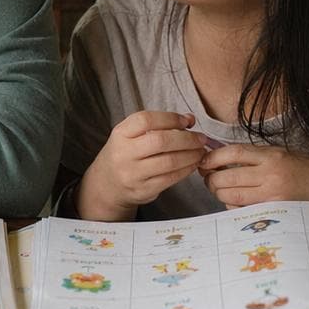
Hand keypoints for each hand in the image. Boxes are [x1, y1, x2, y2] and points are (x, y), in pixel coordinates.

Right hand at [76, 111, 207, 220]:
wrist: (107, 184)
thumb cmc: (125, 153)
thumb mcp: (131, 134)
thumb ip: (158, 124)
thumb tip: (189, 119)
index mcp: (120, 134)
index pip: (146, 120)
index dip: (171, 118)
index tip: (187, 121)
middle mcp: (123, 154)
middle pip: (160, 141)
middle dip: (186, 138)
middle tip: (200, 138)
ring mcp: (132, 174)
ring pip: (169, 162)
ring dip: (191, 155)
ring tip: (200, 151)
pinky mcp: (143, 191)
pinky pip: (170, 179)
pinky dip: (186, 170)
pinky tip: (193, 164)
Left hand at [197, 144, 308, 207]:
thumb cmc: (306, 169)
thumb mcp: (280, 154)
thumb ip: (254, 157)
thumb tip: (220, 160)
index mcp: (271, 156)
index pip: (233, 153)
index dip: (213, 158)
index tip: (203, 162)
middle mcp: (271, 175)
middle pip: (227, 178)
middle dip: (211, 180)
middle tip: (208, 179)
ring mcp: (273, 196)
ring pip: (232, 196)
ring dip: (220, 194)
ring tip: (220, 190)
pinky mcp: (275, 212)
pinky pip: (244, 211)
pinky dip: (233, 207)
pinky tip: (235, 203)